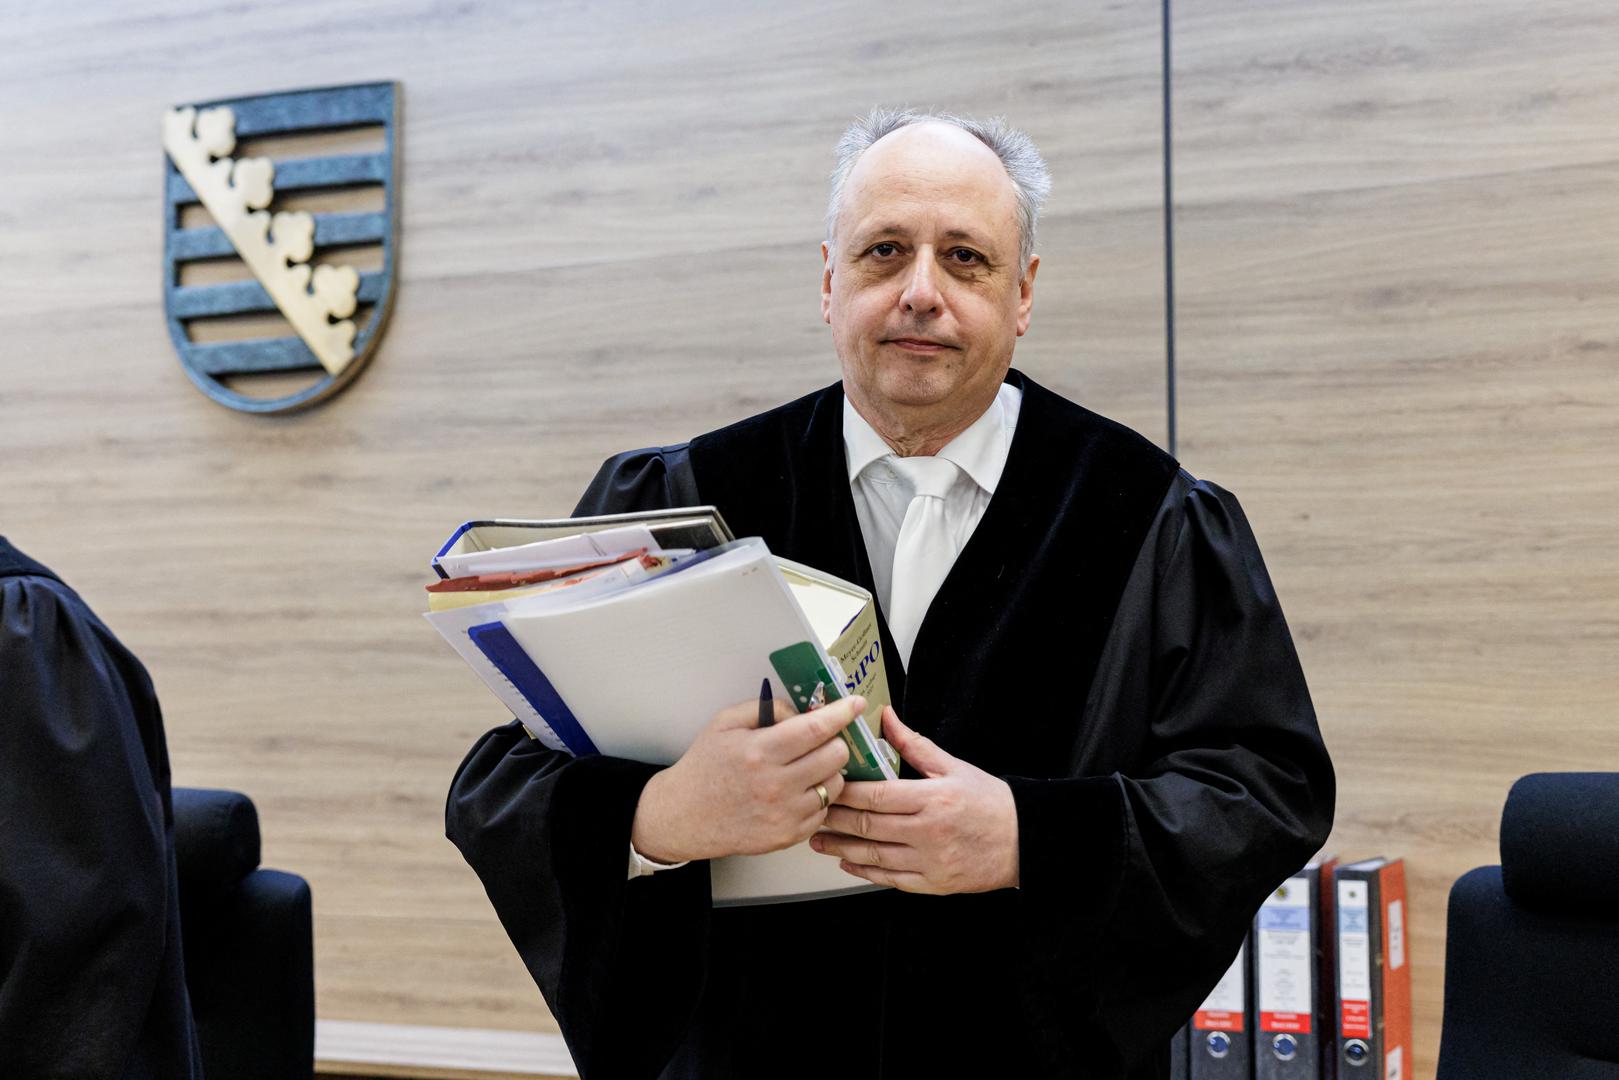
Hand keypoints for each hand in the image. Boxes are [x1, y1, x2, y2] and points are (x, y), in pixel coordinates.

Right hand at [630, 694, 859, 861]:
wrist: (683, 815)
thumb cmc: (705, 766)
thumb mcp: (725, 723)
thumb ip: (767, 709)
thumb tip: (803, 711)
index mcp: (760, 751)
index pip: (816, 728)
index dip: (842, 712)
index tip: (855, 704)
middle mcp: (776, 785)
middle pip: (835, 755)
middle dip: (833, 742)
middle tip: (818, 741)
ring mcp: (784, 814)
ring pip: (835, 784)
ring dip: (828, 771)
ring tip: (806, 767)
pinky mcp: (787, 836)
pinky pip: (823, 811)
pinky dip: (817, 797)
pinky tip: (797, 790)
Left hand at [809, 706, 1018, 893]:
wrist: (1024, 841)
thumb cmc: (990, 803)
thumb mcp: (954, 767)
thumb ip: (914, 745)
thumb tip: (886, 718)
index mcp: (933, 798)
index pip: (877, 795)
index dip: (846, 792)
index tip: (828, 785)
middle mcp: (928, 832)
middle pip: (869, 826)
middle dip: (836, 819)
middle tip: (813, 811)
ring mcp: (930, 861)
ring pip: (874, 856)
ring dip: (841, 848)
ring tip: (818, 840)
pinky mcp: (933, 883)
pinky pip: (890, 879)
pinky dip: (865, 872)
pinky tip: (848, 863)